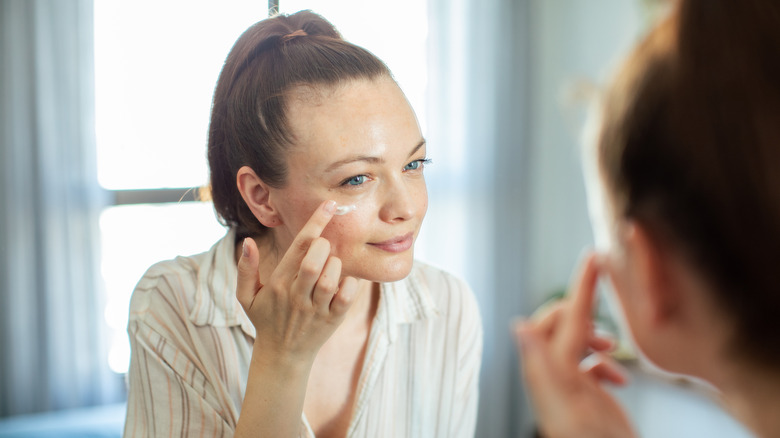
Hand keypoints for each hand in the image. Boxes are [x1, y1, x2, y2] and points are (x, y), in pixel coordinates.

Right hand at [236, 200, 358, 366]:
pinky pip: (347, 297)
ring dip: (335, 265)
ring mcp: (316, 309)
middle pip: (314, 261)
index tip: (329, 205)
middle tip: (324, 246)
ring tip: (331, 266)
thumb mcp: (247, 297)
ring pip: (331, 279)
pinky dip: (350, 284)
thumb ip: (246, 269)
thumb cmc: (266, 319)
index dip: (316, 222)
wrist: (282, 357)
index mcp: (278, 284)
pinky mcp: (333, 320)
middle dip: (323, 245)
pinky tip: (344, 281)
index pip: (299, 247)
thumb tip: (247, 242)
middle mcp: (297, 296)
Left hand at [513, 253, 636, 437]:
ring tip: (613, 351)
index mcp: (549, 367)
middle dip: (584, 312)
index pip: (563, 316)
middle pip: (562, 323)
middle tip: (607, 319)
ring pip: (576, 341)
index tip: (594, 257)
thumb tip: (518, 326)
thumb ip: (542, 365)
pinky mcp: (582, 395)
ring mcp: (567, 383)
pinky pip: (590, 365)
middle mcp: (553, 371)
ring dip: (595, 337)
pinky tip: (616, 377)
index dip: (580, 286)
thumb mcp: (565, 403)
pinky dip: (605, 363)